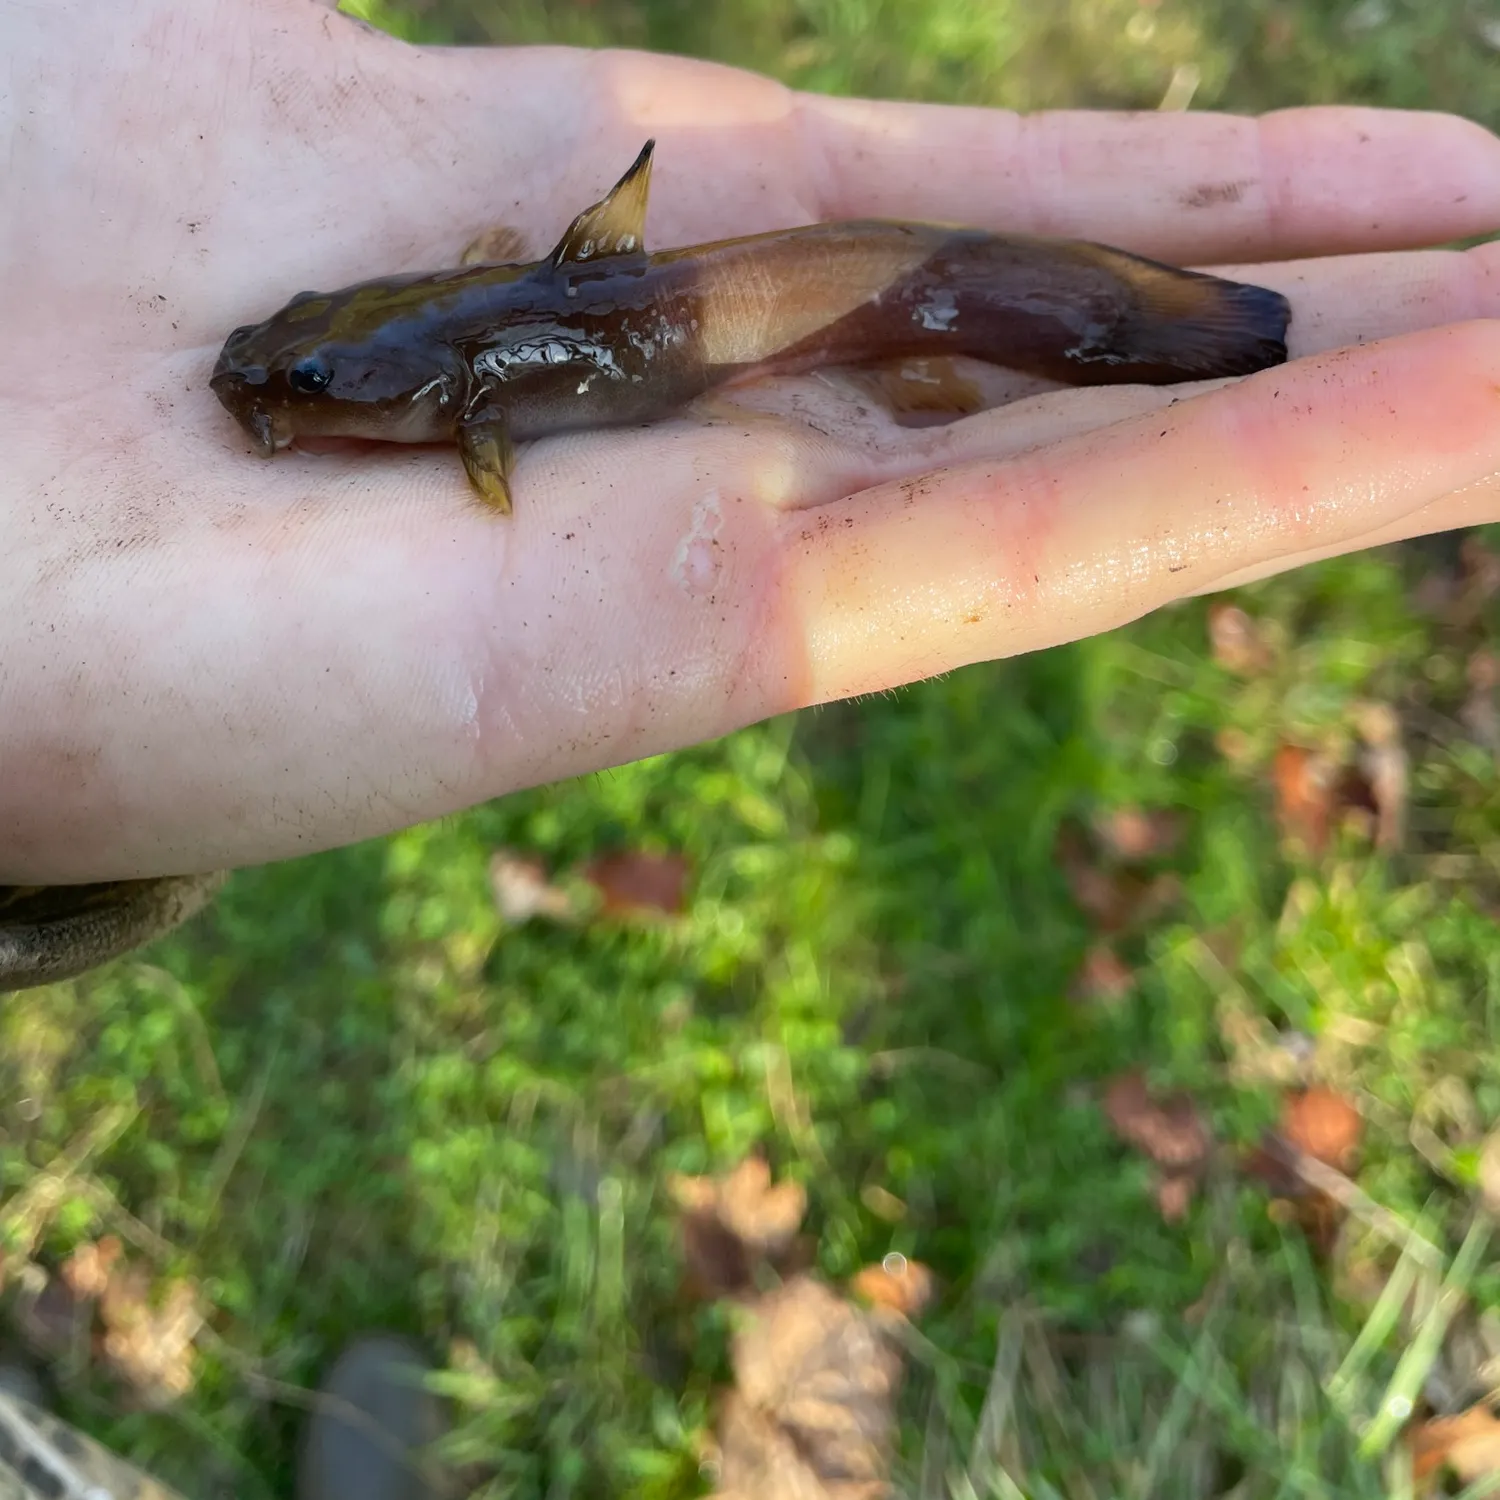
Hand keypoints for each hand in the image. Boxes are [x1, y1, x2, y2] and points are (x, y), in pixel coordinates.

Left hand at [5, 0, 1498, 882]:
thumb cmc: (17, 256)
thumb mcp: (252, 54)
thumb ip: (471, 95)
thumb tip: (565, 86)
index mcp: (628, 235)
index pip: (980, 212)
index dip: (1207, 185)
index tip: (1413, 177)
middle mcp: (721, 397)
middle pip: (1082, 339)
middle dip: (1331, 298)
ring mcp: (741, 529)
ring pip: (1109, 444)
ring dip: (1359, 390)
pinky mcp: (720, 646)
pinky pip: (1039, 546)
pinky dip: (1259, 482)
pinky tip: (1474, 411)